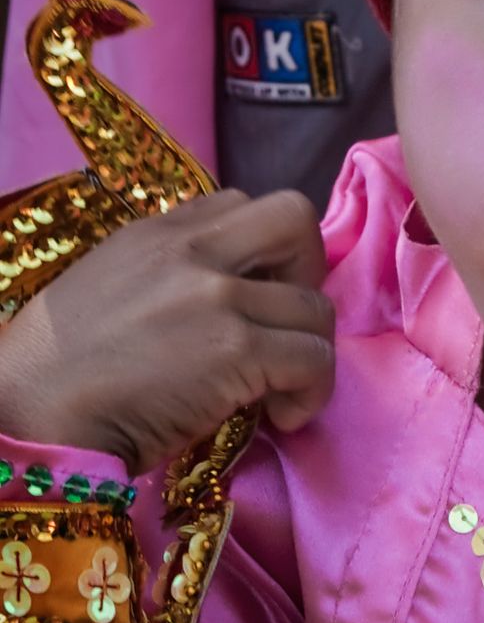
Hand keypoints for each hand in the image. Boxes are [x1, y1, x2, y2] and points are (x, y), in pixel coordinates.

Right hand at [0, 190, 333, 471]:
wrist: (29, 417)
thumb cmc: (57, 371)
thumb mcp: (109, 284)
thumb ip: (168, 272)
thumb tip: (229, 296)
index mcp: (157, 232)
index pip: (240, 205)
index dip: (263, 251)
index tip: (255, 297)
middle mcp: (192, 250)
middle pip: (295, 219)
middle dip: (308, 270)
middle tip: (286, 324)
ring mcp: (218, 297)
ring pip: (316, 306)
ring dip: (311, 350)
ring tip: (282, 389)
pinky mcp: (236, 350)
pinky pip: (314, 358)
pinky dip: (312, 392)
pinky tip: (284, 415)